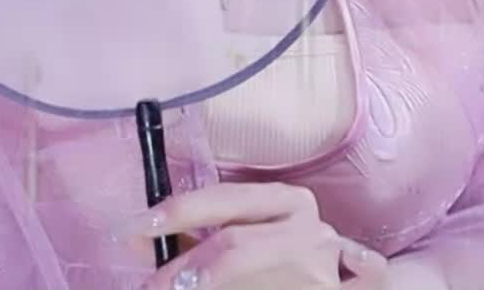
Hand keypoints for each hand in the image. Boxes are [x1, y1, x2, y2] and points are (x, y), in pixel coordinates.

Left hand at [121, 182, 389, 289]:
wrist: (350, 288)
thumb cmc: (290, 265)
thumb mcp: (253, 240)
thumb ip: (211, 240)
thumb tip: (147, 242)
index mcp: (287, 202)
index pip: (223, 201)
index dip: (176, 214)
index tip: (133, 231)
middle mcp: (308, 225)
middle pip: (233, 243)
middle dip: (181, 269)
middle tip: (149, 285)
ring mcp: (327, 261)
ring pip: (246, 265)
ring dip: (200, 284)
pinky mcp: (344, 289)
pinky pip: (297, 283)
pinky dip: (260, 289)